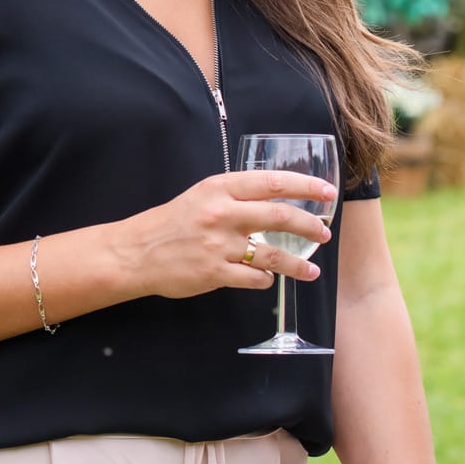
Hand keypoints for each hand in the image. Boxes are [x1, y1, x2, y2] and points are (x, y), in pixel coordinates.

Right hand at [119, 170, 335, 300]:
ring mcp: (219, 245)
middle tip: (325, 233)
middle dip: (310, 226)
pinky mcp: (214, 274)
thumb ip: (236, 196)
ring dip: (298, 264)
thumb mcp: (203, 196)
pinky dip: (266, 280)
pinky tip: (268, 280)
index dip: (305, 187)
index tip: (327, 193)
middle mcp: (222, 214)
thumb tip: (277, 200)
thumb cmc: (172, 222)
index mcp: (220, 189)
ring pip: (273, 255)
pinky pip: (254, 279)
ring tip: (311, 271)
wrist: (137, 252)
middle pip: (280, 216)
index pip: (273, 183)